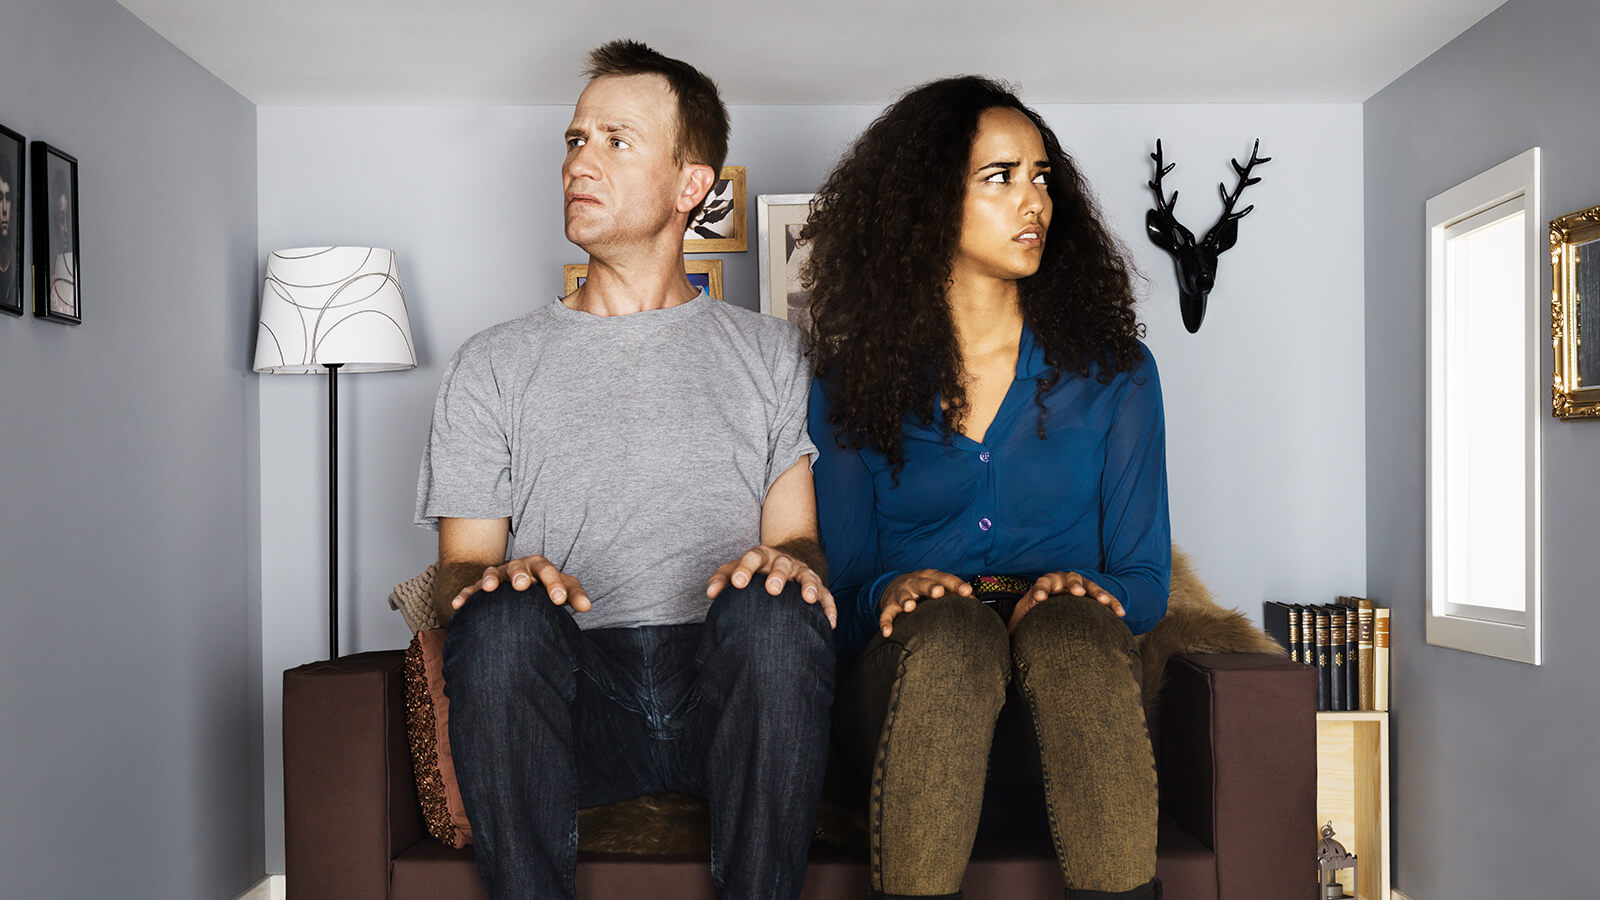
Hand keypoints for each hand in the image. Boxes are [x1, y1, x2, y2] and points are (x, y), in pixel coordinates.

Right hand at [453, 555, 590, 612]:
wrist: (521, 585)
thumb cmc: (545, 588)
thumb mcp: (561, 589)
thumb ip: (574, 595)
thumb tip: (587, 606)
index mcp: (539, 567)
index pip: (549, 572)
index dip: (554, 585)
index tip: (560, 601)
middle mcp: (518, 568)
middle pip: (520, 567)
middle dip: (521, 575)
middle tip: (524, 586)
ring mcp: (498, 576)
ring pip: (493, 573)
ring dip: (491, 579)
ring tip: (490, 588)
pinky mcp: (481, 587)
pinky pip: (471, 590)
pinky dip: (465, 596)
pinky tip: (457, 606)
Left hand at [707, 544, 836, 628]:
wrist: (783, 560)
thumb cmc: (755, 571)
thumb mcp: (737, 569)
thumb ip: (723, 579)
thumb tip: (711, 594)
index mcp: (762, 556)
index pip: (753, 557)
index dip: (745, 569)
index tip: (737, 583)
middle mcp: (783, 561)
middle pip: (782, 564)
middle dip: (778, 575)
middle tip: (772, 589)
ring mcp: (801, 572)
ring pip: (808, 576)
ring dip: (809, 586)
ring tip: (808, 599)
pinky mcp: (817, 585)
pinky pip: (826, 595)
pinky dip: (829, 607)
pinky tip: (829, 623)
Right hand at [878, 569, 971, 637]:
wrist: (895, 584)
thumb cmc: (924, 588)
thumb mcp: (939, 586)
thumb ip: (955, 594)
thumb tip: (976, 605)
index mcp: (931, 577)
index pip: (946, 578)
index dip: (956, 585)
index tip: (967, 592)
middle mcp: (915, 582)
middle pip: (923, 583)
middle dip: (931, 587)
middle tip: (938, 592)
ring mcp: (901, 593)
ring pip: (903, 596)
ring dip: (906, 600)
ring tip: (909, 606)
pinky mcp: (889, 605)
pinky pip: (886, 614)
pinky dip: (885, 622)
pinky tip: (887, 632)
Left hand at [1007, 571, 1122, 632]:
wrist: (1052, 609)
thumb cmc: (1035, 616)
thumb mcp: (1023, 619)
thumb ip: (1016, 623)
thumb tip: (1003, 635)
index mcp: (1044, 584)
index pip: (1042, 583)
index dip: (1041, 589)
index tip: (1040, 598)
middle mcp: (1063, 582)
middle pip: (1069, 579)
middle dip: (1072, 584)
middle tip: (1076, 592)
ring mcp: (1080, 587)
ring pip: (1089, 586)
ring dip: (1096, 592)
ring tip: (1102, 601)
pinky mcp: (1093, 596)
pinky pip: (1105, 599)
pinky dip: (1112, 603)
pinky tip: (1120, 613)